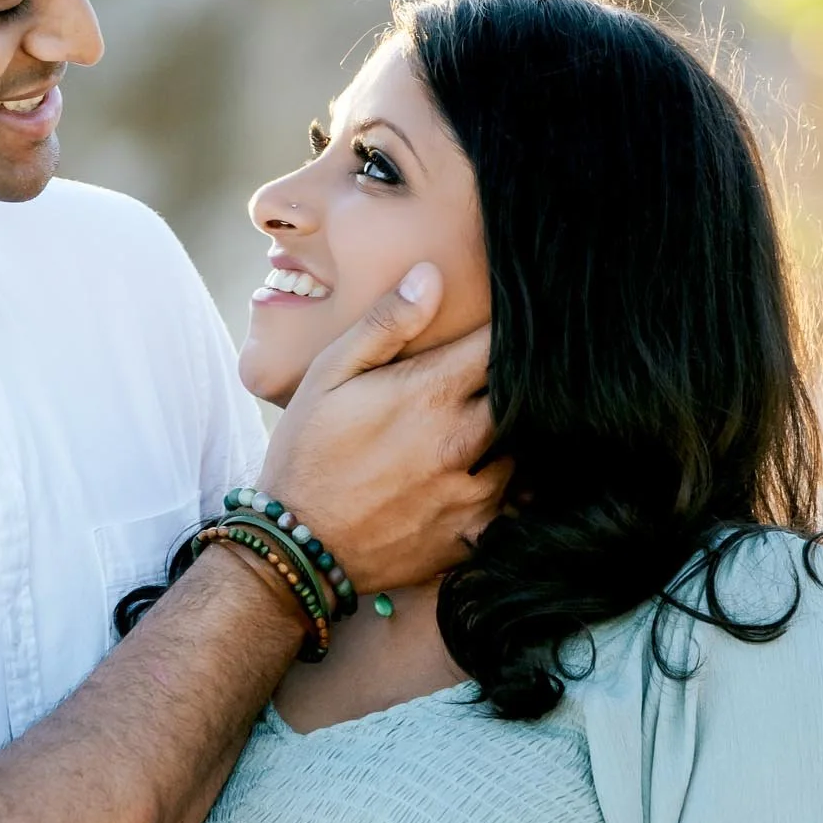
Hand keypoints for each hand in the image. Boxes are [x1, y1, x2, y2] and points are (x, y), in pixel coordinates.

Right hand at [259, 266, 505, 594]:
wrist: (296, 547)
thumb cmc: (307, 453)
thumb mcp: (329, 376)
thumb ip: (385, 325)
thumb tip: (431, 275)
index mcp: (431, 394)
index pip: (500, 345)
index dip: (509, 331)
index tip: (510, 324)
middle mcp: (462, 442)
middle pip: (523, 397)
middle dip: (517, 383)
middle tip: (504, 376)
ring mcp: (472, 492)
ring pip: (526, 450)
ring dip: (514, 435)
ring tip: (492, 427)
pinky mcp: (472, 534)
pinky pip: (517, 505)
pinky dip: (514, 489)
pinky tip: (492, 479)